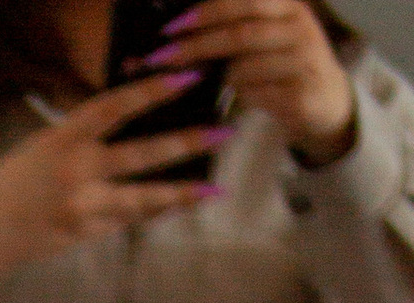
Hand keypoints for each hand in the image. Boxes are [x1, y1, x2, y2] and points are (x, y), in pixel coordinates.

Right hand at [0, 79, 224, 302]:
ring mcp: (80, 208)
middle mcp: (74, 173)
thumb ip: (86, 134)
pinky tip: (178, 204)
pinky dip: (153, 211)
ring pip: (141, 198)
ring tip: (212, 189)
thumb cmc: (17, 181)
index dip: (153, 90)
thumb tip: (133, 116)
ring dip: (179, 192)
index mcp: (63, 138)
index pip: (115, 107)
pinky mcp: (83, 234)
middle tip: (221, 133)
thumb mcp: (45, 144)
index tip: (187, 78)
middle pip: (141, 154)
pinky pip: (127, 220)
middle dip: (184, 143)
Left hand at [161, 0, 355, 159]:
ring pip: (245, 67)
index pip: (244, 1)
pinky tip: (230, 102)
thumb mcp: (265, 36)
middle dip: (198, 45)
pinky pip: (256, 96)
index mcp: (288, 6)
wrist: (327, 99)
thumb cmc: (282, 65)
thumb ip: (235, 27)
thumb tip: (179, 32)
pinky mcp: (302, 92)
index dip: (207, 11)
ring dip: (218, 77)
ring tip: (197, 82)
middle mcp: (299, 26)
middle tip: (164, 57)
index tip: (172, 26)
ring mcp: (304, 59)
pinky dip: (238, 99)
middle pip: (240, 33)